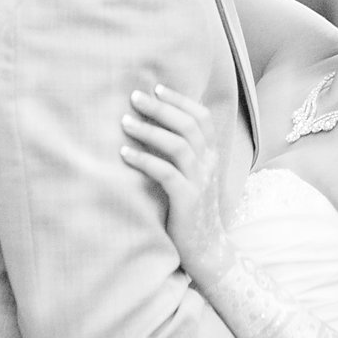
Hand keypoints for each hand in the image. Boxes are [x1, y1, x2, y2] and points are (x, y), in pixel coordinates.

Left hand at [121, 85, 230, 280]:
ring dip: (149, 131)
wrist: (206, 249)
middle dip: (161, 108)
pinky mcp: (188, 200)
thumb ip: (183, 154)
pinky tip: (125, 154)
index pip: (202, 117)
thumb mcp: (193, 177)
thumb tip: (155, 126)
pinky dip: (144, 160)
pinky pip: (166, 173)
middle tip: (135, 97)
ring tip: (125, 122)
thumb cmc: (191, 210)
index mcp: (212, 155)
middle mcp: (209, 164)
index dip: (180, 100)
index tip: (157, 88)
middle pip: (189, 125)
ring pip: (178, 146)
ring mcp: (200, 182)